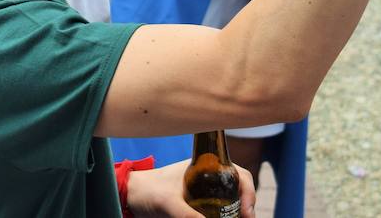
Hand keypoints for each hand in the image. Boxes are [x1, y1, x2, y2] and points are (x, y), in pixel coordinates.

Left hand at [126, 158, 256, 217]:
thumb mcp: (167, 203)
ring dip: (238, 212)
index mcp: (205, 167)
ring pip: (231, 202)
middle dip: (247, 206)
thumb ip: (185, 215)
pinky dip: (226, 216)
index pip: (239, 173)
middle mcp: (208, 179)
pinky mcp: (198, 208)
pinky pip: (219, 212)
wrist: (131, 196)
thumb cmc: (147, 192)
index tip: (247, 210)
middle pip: (239, 189)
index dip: (249, 191)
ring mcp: (204, 193)